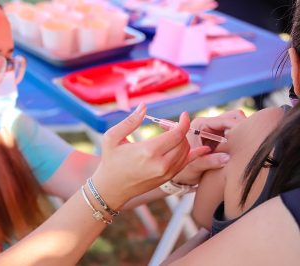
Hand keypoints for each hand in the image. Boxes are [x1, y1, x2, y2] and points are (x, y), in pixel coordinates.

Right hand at [91, 103, 208, 209]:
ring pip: (186, 153)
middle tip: (171, 125)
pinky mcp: (167, 179)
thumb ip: (130, 121)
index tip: (184, 114)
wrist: (111, 189)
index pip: (177, 134)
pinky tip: (203, 149)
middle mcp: (161, 164)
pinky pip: (185, 164)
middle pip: (184, 142)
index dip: (184, 122)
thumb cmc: (110, 161)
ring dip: (184, 140)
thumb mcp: (112, 138)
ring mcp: (166, 173)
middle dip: (182, 130)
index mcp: (149, 151)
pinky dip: (193, 155)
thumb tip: (144, 106)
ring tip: (173, 134)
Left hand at [164, 110, 246, 185]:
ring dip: (241, 133)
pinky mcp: (219, 138)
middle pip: (232, 117)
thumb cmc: (186, 169)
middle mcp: (208, 124)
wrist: (182, 176)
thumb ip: (212, 161)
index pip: (224, 120)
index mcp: (200, 125)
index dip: (237, 126)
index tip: (247, 136)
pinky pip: (233, 133)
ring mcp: (214, 130)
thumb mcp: (197, 165)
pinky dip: (239, 139)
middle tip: (251, 139)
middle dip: (242, 126)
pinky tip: (242, 149)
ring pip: (234, 124)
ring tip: (247, 145)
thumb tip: (228, 158)